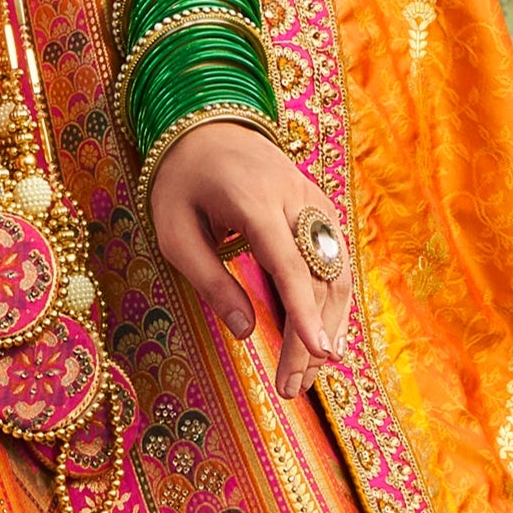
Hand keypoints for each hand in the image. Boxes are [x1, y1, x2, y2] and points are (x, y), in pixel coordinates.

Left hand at [144, 117, 354, 402]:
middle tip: (293, 387)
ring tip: (306, 376)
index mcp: (254, 200)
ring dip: (328, 328)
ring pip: (337, 274)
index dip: (306, 313)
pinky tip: (322, 340)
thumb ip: (209, 281)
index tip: (320, 353)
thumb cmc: (182, 181)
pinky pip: (336, 263)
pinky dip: (333, 305)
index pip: (289, 264)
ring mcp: (316, 203)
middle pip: (317, 279)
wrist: (210, 124)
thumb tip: (247, 332)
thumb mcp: (175, 231)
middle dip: (311, 338)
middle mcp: (296, 200)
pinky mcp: (323, 211)